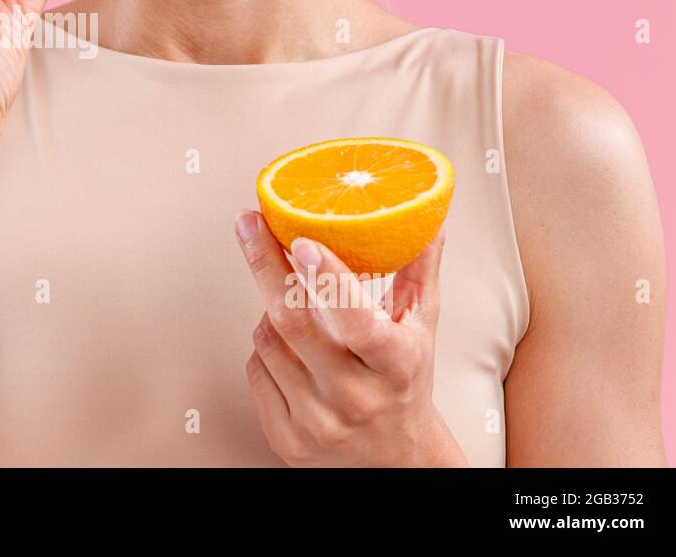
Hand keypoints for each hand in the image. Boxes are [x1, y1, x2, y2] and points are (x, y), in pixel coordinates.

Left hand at [234, 211, 466, 466]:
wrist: (397, 461)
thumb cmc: (406, 382)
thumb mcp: (421, 326)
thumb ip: (419, 268)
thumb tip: (427, 213)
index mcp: (394, 365)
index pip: (357, 320)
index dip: (327, 278)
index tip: (301, 238)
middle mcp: (355, 397)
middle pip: (292, 322)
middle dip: (264, 264)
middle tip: (247, 223)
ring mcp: (317, 421)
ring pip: (267, 340)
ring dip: (270, 311)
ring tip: (293, 307)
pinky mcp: (286, 438)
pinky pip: (255, 369)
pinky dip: (265, 348)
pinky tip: (288, 349)